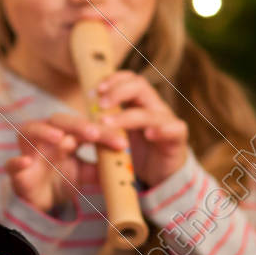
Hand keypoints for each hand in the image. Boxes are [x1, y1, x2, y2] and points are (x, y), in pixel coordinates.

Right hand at [6, 113, 127, 215]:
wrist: (40, 201)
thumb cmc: (60, 178)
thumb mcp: (85, 173)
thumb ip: (101, 167)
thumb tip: (126, 166)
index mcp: (65, 135)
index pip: (85, 127)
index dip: (103, 133)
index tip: (122, 144)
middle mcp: (46, 138)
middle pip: (58, 121)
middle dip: (76, 125)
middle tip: (95, 133)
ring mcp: (29, 152)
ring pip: (30, 131)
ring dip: (44, 131)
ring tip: (60, 138)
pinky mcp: (17, 171)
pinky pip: (11, 163)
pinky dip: (16, 162)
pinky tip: (24, 162)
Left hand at [95, 70, 188, 186]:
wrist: (161, 174)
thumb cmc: (135, 151)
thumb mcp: (116, 134)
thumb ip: (104, 123)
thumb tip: (79, 117)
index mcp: (138, 102)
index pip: (128, 79)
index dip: (113, 80)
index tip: (95, 90)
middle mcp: (154, 107)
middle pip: (140, 86)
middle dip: (118, 92)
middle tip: (100, 104)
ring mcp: (167, 121)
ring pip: (151, 111)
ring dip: (127, 116)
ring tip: (108, 123)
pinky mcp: (177, 139)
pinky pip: (174, 129)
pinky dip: (162, 130)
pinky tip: (149, 134)